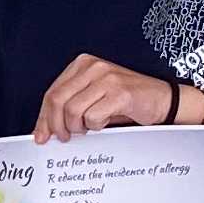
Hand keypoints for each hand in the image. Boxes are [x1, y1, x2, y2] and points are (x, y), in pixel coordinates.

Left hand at [35, 53, 174, 141]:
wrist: (162, 99)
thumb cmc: (126, 101)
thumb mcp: (92, 98)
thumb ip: (69, 107)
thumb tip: (44, 130)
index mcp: (82, 64)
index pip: (52, 92)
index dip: (43, 117)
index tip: (41, 135)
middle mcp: (92, 67)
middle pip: (57, 100)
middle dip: (56, 125)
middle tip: (64, 138)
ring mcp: (106, 78)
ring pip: (73, 110)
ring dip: (78, 127)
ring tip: (89, 128)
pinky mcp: (120, 92)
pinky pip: (93, 117)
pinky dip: (96, 127)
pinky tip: (105, 122)